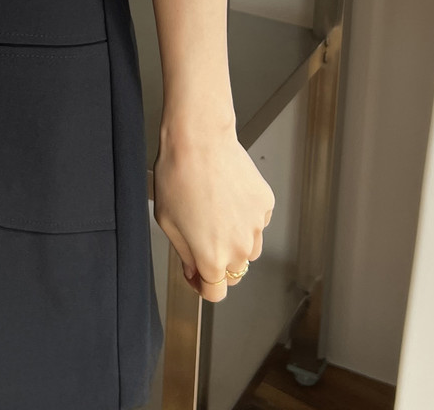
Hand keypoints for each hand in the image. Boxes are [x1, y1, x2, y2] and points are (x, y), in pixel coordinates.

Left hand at [152, 117, 274, 302]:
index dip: (202, 286)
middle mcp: (240, 247)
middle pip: (233, 271)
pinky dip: (244, 216)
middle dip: (218, 261)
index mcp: (213, 257)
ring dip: (234, 241)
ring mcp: (257, 225)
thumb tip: (195, 271)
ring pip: (249, 248)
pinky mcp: (265, 203)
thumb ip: (184, 254)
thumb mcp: (167, 222)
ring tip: (214, 213)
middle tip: (201, 236)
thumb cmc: (177, 175)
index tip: (196, 275)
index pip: (215, 293)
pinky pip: (257, 221)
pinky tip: (226, 196)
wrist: (199, 140)